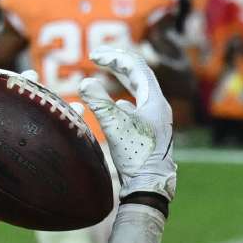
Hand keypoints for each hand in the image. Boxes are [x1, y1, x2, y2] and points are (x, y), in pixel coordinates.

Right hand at [79, 48, 175, 202]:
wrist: (149, 187)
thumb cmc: (136, 156)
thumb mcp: (113, 125)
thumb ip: (98, 102)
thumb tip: (85, 82)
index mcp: (155, 101)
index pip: (136, 67)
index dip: (114, 57)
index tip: (93, 55)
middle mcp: (158, 108)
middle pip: (139, 76)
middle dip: (118, 64)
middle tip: (98, 56)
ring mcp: (155, 121)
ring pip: (138, 93)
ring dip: (121, 80)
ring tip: (106, 74)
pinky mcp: (149, 134)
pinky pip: (136, 109)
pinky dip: (123, 101)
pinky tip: (115, 105)